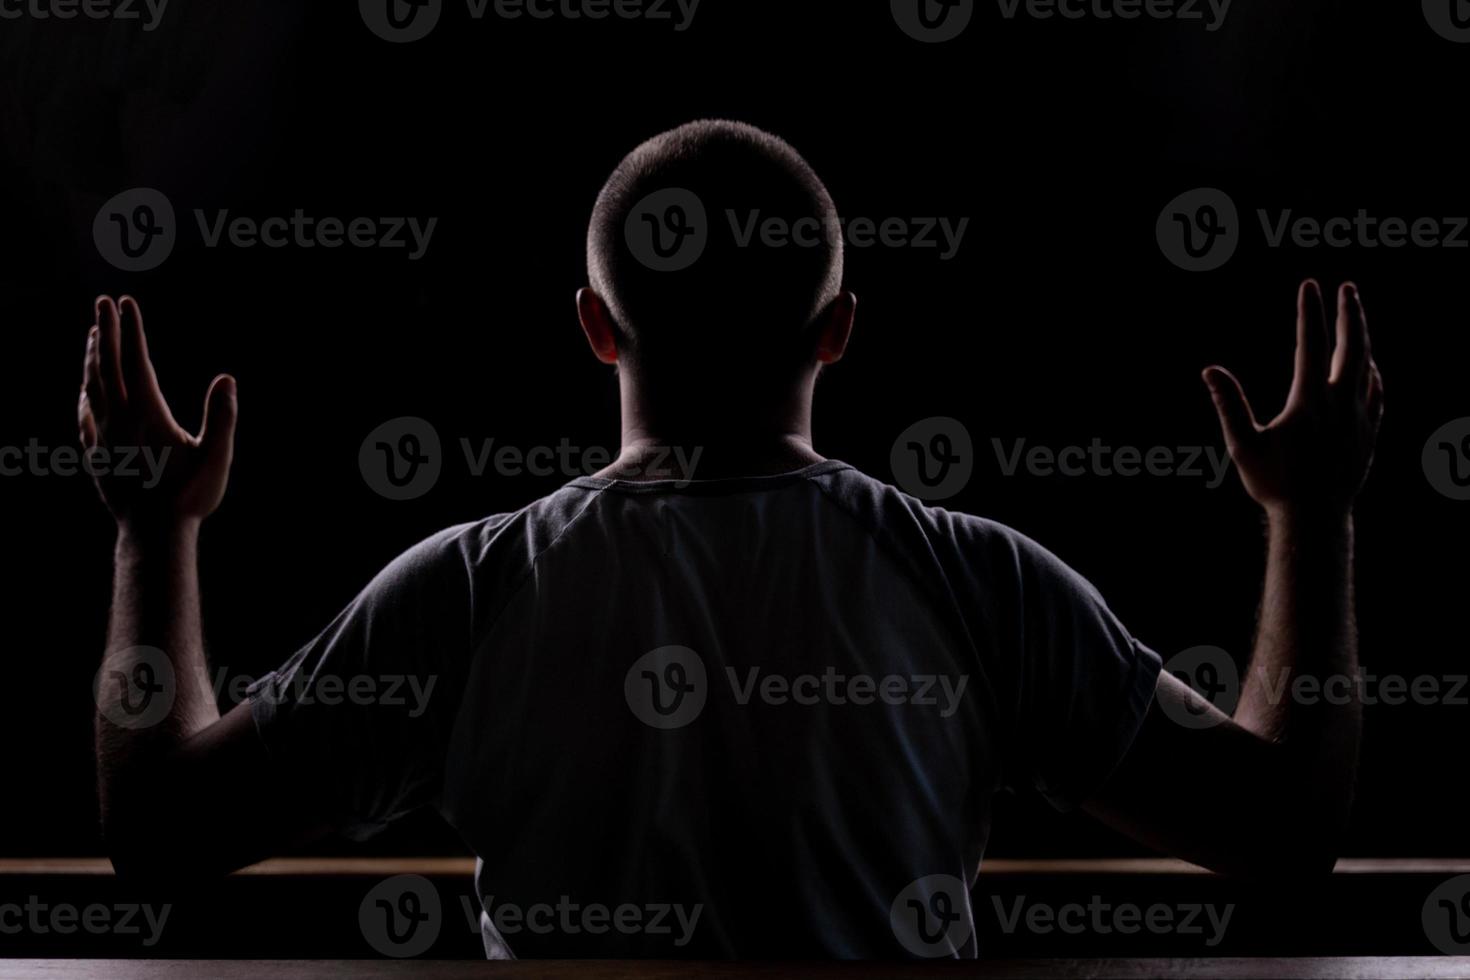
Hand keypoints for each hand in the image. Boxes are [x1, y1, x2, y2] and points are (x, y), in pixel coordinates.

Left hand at [78, 295, 237, 529]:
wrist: (154, 535)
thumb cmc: (190, 497)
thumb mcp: (217, 456)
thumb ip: (222, 416)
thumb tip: (226, 379)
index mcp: (148, 414)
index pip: (136, 361)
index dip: (133, 330)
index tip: (127, 302)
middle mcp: (120, 420)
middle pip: (107, 366)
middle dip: (107, 331)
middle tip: (103, 303)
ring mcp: (104, 437)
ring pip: (92, 387)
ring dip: (93, 358)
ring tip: (94, 336)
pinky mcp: (97, 456)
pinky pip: (85, 417)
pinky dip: (85, 395)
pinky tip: (85, 392)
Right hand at [1204, 280, 1383, 517]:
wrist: (1314, 519)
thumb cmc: (1274, 484)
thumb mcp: (1243, 445)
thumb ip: (1229, 404)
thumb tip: (1210, 370)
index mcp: (1309, 402)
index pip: (1311, 344)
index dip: (1309, 312)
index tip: (1308, 286)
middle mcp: (1340, 405)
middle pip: (1352, 347)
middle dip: (1350, 313)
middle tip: (1347, 288)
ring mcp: (1359, 419)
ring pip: (1367, 367)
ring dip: (1362, 338)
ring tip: (1355, 320)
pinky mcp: (1368, 434)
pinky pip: (1376, 394)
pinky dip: (1372, 373)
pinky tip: (1367, 367)